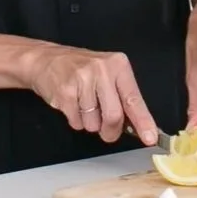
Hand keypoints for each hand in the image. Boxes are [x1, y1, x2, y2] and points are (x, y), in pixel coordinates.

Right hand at [26, 45, 157, 145]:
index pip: (134, 99)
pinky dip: (76, 121)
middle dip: (111, 131)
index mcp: (118, 65)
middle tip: (107, 131)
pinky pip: (77, 122)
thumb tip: (138, 126)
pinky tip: (72, 104)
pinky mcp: (65, 91)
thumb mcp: (108, 74)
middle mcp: (102, 70)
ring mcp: (82, 79)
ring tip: (83, 105)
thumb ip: (123, 97)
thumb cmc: (81, 69)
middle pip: (114, 116)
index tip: (150, 138)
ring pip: (93, 123)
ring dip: (90, 124)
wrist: (46, 60)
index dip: (143, 121)